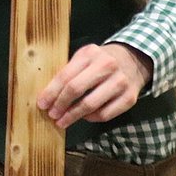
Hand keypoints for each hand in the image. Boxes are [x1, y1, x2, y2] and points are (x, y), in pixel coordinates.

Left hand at [37, 42, 152, 127]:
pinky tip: (84, 117)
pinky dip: (91, 118)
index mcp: (90, 54)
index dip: (51, 92)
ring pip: (91, 105)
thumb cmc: (100, 61)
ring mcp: (120, 82)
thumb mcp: (84, 58)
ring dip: (73, 116)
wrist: (133, 60)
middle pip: (76, 89)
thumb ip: (68, 72)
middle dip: (60, 105)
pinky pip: (105, 114)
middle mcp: (107, 66)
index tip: (42, 104)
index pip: (65, 75)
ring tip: (62, 121)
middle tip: (52, 114)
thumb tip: (48, 95)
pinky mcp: (130, 98)